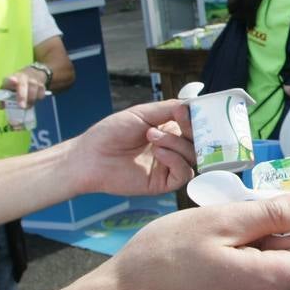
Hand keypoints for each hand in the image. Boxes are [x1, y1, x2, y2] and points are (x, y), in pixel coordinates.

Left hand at [1, 67, 48, 108]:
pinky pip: (41, 93)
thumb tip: (1, 107)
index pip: (10, 78)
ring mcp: (33, 80)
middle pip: (23, 85)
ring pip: (33, 90)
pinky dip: (38, 98)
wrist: (34, 72)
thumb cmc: (18, 82)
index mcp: (12, 78)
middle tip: (22, 106)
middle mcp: (23, 77)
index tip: (12, 81)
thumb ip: (3, 96)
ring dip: (31, 100)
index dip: (11, 80)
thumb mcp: (8, 86)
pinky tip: (35, 98)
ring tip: (28, 106)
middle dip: (22, 96)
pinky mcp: (42, 84)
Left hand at [66, 99, 195, 196]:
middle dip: (191, 131)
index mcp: (167, 131)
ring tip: (153, 137)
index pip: (194, 126)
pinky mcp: (162, 183)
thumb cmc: (110, 133)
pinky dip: (176, 160)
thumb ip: (168, 109)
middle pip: (198, 143)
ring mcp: (167, 166)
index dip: (196, 119)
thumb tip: (190, 106)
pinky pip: (183, 174)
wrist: (91, 156)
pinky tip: (159, 153)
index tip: (190, 112)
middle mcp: (171, 149)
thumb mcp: (141, 113)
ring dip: (176, 144)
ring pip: (192, 157)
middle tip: (178, 123)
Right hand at [84, 194, 289, 289]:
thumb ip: (271, 214)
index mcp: (269, 282)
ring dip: (275, 244)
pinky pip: (262, 286)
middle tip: (272, 199)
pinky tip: (226, 244)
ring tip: (236, 220)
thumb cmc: (160, 260)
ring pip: (283, 273)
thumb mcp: (218, 222)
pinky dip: (258, 260)